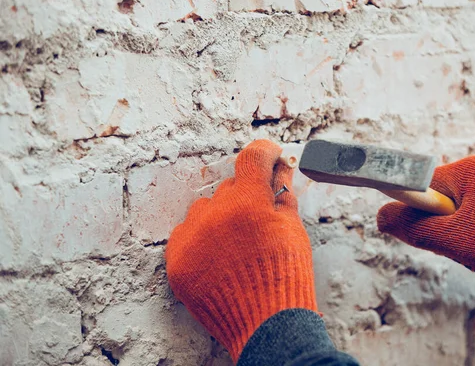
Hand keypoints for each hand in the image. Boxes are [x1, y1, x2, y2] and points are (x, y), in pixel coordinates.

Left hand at [165, 140, 316, 361]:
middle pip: (229, 186)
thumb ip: (282, 194)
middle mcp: (216, 214)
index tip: (269, 158)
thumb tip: (280, 170)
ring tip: (237, 247)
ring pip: (205, 209)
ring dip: (221, 218)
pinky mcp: (176, 260)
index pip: (252, 157)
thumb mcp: (293, 230)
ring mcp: (192, 237)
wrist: (266, 327)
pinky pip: (186, 234)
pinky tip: (220, 259)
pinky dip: (201, 240)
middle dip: (246, 196)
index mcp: (249, 202)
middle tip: (258, 220)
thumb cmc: (286, 280)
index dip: (264, 153)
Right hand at [377, 153, 474, 281]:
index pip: (423, 184)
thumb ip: (412, 227)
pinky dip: (474, 223)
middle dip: (441, 220)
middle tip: (459, 240)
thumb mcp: (450, 239)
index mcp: (470, 168)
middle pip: (439, 193)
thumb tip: (381, 217)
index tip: (421, 228)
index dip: (417, 210)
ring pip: (457, 202)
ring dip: (458, 224)